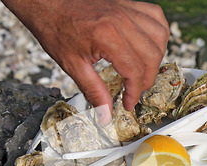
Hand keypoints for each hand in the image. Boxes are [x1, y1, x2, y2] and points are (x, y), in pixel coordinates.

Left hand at [2, 0, 169, 123]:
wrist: (47, 2)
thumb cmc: (55, 27)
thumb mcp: (72, 65)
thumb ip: (93, 91)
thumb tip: (105, 114)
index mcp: (107, 36)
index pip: (135, 71)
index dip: (134, 92)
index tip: (128, 103)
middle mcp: (122, 20)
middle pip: (152, 57)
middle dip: (146, 80)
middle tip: (134, 91)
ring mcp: (127, 10)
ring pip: (160, 37)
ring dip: (156, 58)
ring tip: (142, 71)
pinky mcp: (128, 4)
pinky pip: (156, 18)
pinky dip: (158, 34)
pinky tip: (148, 45)